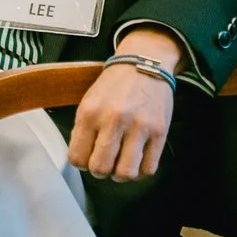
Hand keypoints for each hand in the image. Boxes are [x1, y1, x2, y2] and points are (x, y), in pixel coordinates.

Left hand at [67, 29, 180, 181]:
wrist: (146, 62)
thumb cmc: (116, 84)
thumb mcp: (89, 100)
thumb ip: (83, 128)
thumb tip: (82, 158)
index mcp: (90, 112)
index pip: (77, 158)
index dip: (82, 163)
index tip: (88, 157)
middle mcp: (113, 120)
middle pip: (100, 169)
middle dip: (100, 171)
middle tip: (106, 162)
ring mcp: (138, 127)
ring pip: (125, 173)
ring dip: (121, 174)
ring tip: (122, 163)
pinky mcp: (159, 131)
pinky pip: (148, 168)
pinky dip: (141, 170)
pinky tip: (138, 160)